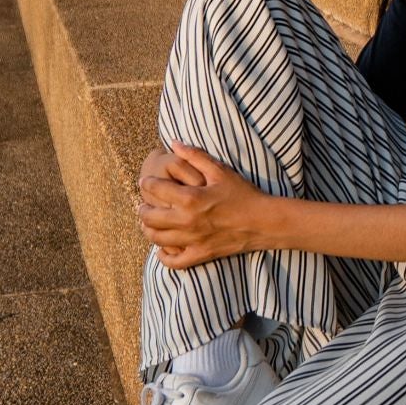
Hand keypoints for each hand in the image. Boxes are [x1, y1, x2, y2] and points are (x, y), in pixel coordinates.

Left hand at [137, 143, 268, 269]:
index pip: (156, 189)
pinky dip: (164, 256)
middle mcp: (187, 221)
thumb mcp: (220, 170)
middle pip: (150, 217)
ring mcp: (192, 241)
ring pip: (157, 238)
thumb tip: (173, 142)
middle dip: (142, 208)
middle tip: (143, 203)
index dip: (147, 183)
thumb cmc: (242, 193)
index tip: (145, 181)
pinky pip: (174, 262)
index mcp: (191, 198)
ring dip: (148, 229)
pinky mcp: (200, 255)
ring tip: (147, 222)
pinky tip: (163, 247)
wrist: (263, 221)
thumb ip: (194, 155)